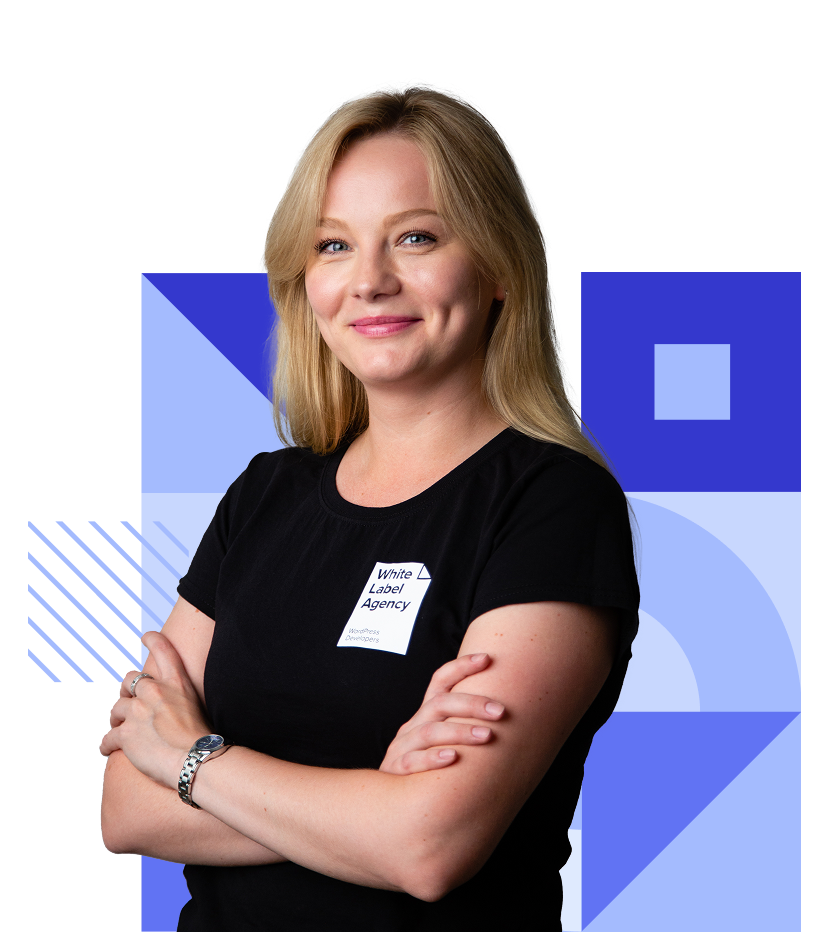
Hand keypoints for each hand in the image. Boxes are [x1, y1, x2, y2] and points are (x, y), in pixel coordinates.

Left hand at [99, 631, 212, 789]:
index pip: (163, 648)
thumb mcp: (196, 705)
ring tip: (118, 729)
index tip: (147, 636)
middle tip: (128, 703)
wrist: (195, 760)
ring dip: (116, 719)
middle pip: (129, 680)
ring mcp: (138, 711)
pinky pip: (108, 737)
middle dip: (126, 691)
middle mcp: (155, 691)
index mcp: (176, 682)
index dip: (153, 639)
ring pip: (116, 709)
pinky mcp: (126, 733)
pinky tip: (108, 750)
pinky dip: (107, 745)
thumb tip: (168, 708)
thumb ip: (178, 699)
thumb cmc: (202, 739)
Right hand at [379, 653, 505, 775]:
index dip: (461, 666)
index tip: (487, 658)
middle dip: (472, 704)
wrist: (386, 800)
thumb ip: (461, 725)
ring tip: (486, 736)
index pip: (440, 681)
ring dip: (460, 732)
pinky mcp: (396, 771)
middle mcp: (413, 725)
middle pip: (440, 704)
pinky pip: (413, 762)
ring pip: (430, 732)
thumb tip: (504, 712)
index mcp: (425, 714)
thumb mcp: (438, 740)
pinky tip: (453, 759)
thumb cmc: (425, 766)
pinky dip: (433, 759)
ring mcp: (403, 747)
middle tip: (500, 711)